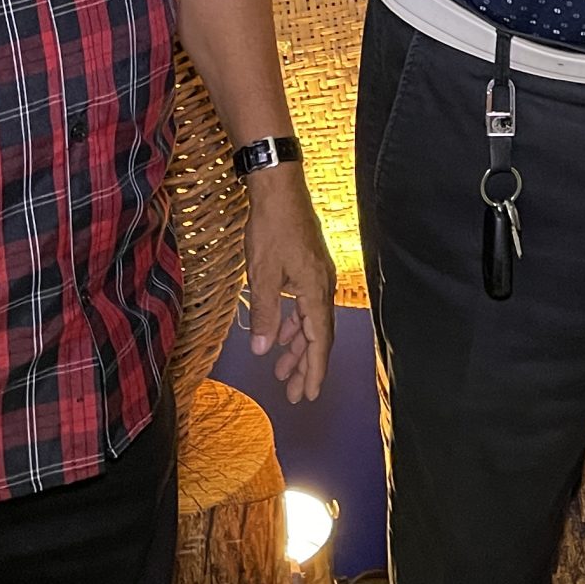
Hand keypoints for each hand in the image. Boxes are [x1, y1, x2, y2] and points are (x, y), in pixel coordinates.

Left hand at [243, 166, 334, 402]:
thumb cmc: (271, 228)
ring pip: (311, 321)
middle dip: (306, 366)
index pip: (318, 342)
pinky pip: (306, 305)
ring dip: (298, 347)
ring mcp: (317, 275)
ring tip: (283, 370)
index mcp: (315, 291)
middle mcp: (322, 286)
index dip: (314, 371)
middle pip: (318, 336)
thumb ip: (265, 313)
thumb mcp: (262, 274)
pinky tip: (282, 333)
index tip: (309, 395)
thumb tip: (263, 350)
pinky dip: (295, 324)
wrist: (279, 188)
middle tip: (294, 393)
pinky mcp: (309, 266)